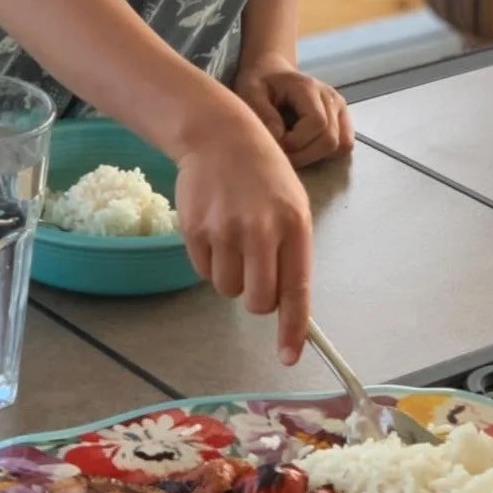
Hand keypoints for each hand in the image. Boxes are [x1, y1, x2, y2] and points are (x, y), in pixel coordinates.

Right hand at [174, 106, 312, 365]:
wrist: (219, 136)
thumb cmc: (264, 176)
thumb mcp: (292, 207)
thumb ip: (291, 254)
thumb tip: (283, 306)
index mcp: (294, 225)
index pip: (297, 290)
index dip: (292, 328)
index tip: (289, 356)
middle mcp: (260, 230)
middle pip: (258, 301)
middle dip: (258, 300)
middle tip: (256, 274)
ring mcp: (224, 230)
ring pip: (228, 289)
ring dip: (232, 277)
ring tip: (235, 241)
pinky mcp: (195, 230)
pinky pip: (203, 272)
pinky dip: (210, 262)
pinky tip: (216, 231)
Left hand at [234, 55, 354, 168]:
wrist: (272, 73)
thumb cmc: (259, 84)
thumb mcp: (250, 93)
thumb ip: (263, 114)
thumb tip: (280, 137)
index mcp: (308, 87)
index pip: (317, 123)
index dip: (296, 143)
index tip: (275, 145)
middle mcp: (330, 97)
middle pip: (330, 140)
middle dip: (303, 155)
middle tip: (281, 155)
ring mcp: (339, 108)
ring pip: (340, 146)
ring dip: (314, 157)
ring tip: (292, 153)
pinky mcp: (342, 119)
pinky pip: (344, 146)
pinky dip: (327, 155)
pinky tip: (306, 150)